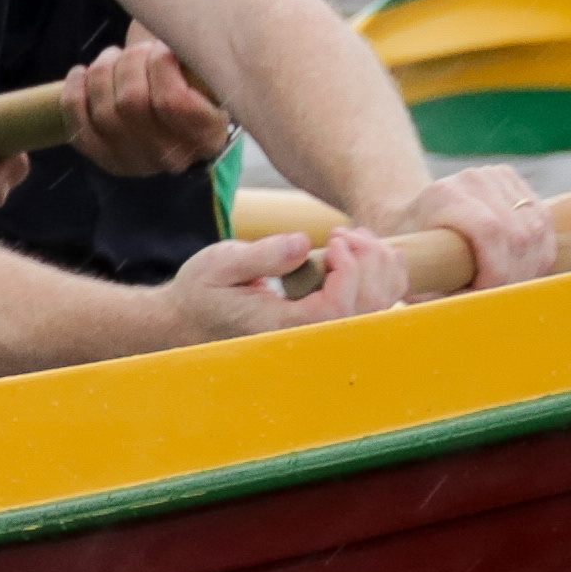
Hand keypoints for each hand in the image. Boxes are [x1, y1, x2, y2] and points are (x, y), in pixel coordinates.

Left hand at [63, 34, 226, 177]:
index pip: (172, 101)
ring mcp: (133, 160)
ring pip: (105, 109)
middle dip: (130, 61)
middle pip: (132, 101)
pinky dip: (75, 92)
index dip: (160, 64)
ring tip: (112, 56)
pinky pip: (78, 124)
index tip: (162, 48)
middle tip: (137, 49)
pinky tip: (82, 73)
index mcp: (206, 135)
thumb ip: (196, 61)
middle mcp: (169, 155)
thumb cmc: (198, 91)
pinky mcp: (103, 158)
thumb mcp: (211, 78)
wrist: (179, 130)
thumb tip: (170, 36)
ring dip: (103, 71)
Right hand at [162, 221, 400, 339]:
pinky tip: (370, 255)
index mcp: (281, 327)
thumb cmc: (201, 292)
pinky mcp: (323, 325)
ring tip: (358, 239)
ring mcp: (317, 335)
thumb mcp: (221, 264)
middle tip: (346, 233)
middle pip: (366, 310)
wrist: (187, 318)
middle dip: (368, 263)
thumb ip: (262, 256)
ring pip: (376, 310)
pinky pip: (369, 310)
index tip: (333, 239)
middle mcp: (305, 338)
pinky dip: (382, 280)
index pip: (337, 308)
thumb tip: (302, 245)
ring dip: (379, 269)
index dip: (348, 270)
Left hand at [378, 165, 560, 290]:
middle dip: (515, 274)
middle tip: (501, 296)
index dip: (497, 269)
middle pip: (518, 234)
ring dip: (530, 266)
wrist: (415, 216)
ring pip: (537, 229)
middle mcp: (473, 179)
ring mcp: (497, 176)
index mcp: (444, 196)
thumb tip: (464, 311)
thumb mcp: (414, 273)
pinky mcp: (516, 182)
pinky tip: (523, 269)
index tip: (487, 293)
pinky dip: (539, 252)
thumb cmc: (413, 254)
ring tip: (511, 285)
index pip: (490, 231)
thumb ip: (436, 293)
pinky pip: (545, 222)